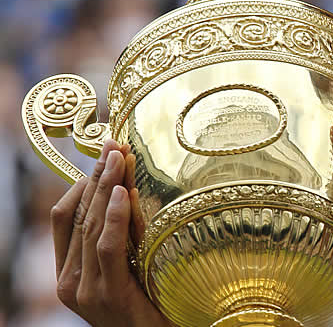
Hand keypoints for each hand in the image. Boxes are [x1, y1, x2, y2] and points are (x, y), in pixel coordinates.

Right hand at [51, 139, 171, 326]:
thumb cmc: (149, 303)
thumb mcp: (128, 266)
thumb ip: (121, 236)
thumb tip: (127, 188)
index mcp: (69, 272)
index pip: (65, 217)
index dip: (82, 183)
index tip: (104, 156)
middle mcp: (70, 281)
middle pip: (79, 215)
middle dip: (97, 177)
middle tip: (113, 146)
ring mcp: (86, 289)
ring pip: (92, 226)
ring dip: (107, 187)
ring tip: (119, 157)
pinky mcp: (108, 295)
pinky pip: (108, 246)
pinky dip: (115, 216)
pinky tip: (124, 192)